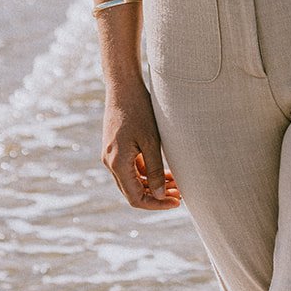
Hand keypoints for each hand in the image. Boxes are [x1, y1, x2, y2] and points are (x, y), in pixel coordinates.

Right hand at [102, 76, 181, 209]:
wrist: (123, 86)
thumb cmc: (139, 110)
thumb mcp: (151, 141)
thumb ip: (155, 170)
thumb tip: (160, 195)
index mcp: (117, 163)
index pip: (136, 198)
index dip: (156, 204)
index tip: (176, 202)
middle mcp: (110, 163)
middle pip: (134, 192)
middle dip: (157, 196)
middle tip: (180, 195)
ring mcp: (111, 156)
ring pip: (133, 181)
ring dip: (153, 185)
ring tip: (177, 185)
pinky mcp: (115, 148)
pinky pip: (131, 168)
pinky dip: (147, 173)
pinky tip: (166, 172)